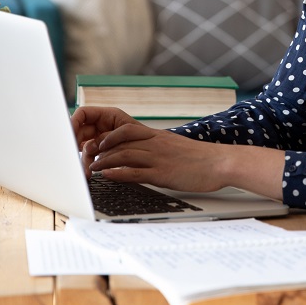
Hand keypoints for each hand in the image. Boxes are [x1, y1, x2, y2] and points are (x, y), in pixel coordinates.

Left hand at [71, 106, 285, 197]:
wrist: (220, 163)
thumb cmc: (198, 159)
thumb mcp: (173, 148)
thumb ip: (155, 149)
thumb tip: (137, 158)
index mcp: (156, 135)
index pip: (124, 128)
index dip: (105, 135)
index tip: (93, 144)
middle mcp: (154, 143)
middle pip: (118, 141)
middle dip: (98, 150)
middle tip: (85, 159)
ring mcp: (158, 157)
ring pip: (123, 154)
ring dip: (103, 162)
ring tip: (90, 169)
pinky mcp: (162, 173)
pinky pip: (135, 171)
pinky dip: (118, 173)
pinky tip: (107, 176)